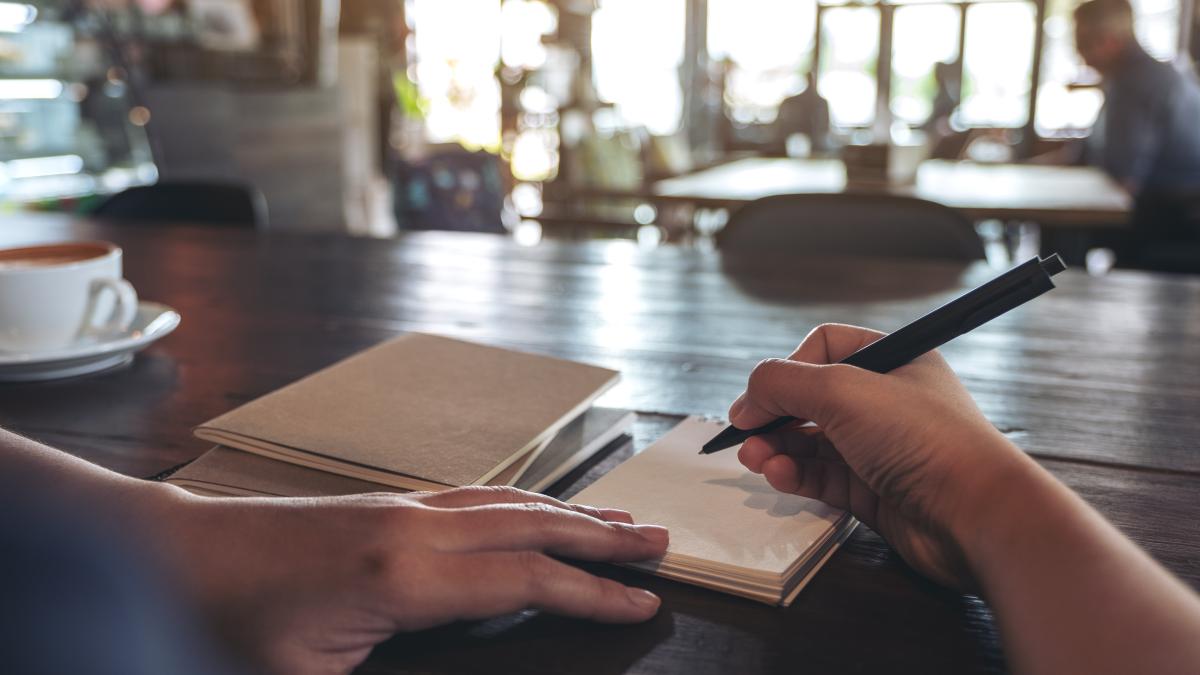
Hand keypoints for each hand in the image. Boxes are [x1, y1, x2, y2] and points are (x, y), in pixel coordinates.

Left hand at [152, 485, 667, 674]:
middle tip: (660, 542)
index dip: (591, 594)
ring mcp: (403, 508)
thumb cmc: (233, 622)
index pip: (524, 580)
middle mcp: (414, 528)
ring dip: (571, 512)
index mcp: (404, 577)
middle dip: (603, 538)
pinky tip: (537, 511)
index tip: (640, 603)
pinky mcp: (389, 505)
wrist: (179, 555)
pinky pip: (479, 498)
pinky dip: (525, 504)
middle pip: (533, 526)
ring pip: (510, 503)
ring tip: (620, 521)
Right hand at [729, 323, 1032, 589]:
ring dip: (776, 447)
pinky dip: (794, 475)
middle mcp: (886, 401)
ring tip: (755, 458)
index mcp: (892, 360)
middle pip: (810, 398)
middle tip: (745, 433)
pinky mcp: (874, 491)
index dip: (787, 368)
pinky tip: (779, 475)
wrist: (976, 514)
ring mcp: (879, 448)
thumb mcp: (842, 390)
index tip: (759, 396)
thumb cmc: (926, 439)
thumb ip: (782, 383)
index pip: (823, 348)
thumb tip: (746, 399)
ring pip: (811, 441)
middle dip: (773, 414)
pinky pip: (821, 477)